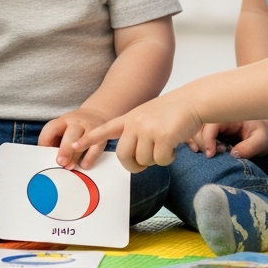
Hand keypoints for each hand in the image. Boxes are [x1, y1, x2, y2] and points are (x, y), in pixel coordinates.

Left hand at [39, 107, 111, 168]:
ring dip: (76, 155)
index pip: (52, 128)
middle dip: (65, 149)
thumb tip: (48, 159)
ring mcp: (91, 129)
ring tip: (70, 167)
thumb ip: (54, 140)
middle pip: (71, 134)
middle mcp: (78, 123)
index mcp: (64, 120)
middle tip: (60, 161)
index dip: (45, 140)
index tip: (44, 152)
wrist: (96, 114)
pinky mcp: (102, 138)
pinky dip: (90, 157)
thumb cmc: (74, 127)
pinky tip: (84, 165)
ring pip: (85, 141)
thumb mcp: (63, 127)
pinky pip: (96, 148)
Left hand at [73, 95, 203, 172]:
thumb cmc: (173, 112)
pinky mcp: (162, 136)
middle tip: (144, 165)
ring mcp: (147, 129)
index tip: (74, 147)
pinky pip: (159, 160)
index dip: (89, 139)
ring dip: (156, 160)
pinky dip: (168, 159)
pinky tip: (173, 146)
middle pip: (123, 155)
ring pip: (143, 160)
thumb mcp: (148, 116)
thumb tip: (135, 158)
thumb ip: (137, 132)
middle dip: (134, 165)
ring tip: (165, 146)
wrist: (193, 101)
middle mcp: (135, 123)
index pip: (105, 129)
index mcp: (130, 118)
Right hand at [186, 119, 267, 158]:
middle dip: (202, 143)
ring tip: (211, 153)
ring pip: (192, 130)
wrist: (262, 128)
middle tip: (215, 155)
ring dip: (197, 144)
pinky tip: (205, 151)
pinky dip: (194, 143)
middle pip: (196, 127)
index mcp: (228, 115)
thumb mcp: (262, 140)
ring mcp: (210, 122)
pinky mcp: (208, 129)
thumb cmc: (262, 132)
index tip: (211, 154)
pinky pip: (194, 134)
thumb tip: (234, 154)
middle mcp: (216, 116)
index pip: (209, 124)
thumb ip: (251, 147)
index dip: (206, 140)